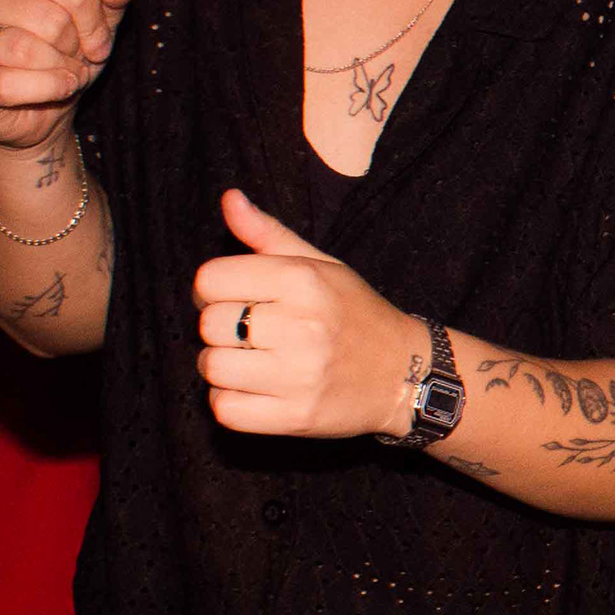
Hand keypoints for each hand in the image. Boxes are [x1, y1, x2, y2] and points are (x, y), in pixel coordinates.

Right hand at [0, 0, 133, 151]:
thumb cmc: (66, 52)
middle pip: (53, 20)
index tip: (96, 40)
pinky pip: (9, 85)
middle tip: (73, 57)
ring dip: (61, 70)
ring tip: (65, 74)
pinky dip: (45, 91)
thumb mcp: (96, 21)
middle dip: (75, 47)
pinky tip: (54, 91)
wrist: (42, 107)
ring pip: (26, 49)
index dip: (95, 21)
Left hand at [189, 189, 421, 440]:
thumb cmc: (354, 314)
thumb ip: (268, 234)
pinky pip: (225, 409)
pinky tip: (254, 390)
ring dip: (222, 367)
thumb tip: (228, 198)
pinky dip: (230, 402)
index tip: (232, 297)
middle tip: (247, 333)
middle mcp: (301, 325)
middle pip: (208, 324)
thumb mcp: (321, 265)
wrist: (405, 374)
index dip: (212, 288)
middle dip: (218, 328)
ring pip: (212, 367)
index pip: (210, 279)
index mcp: (303, 280)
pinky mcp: (296, 416)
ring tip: (251, 363)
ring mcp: (299, 375)